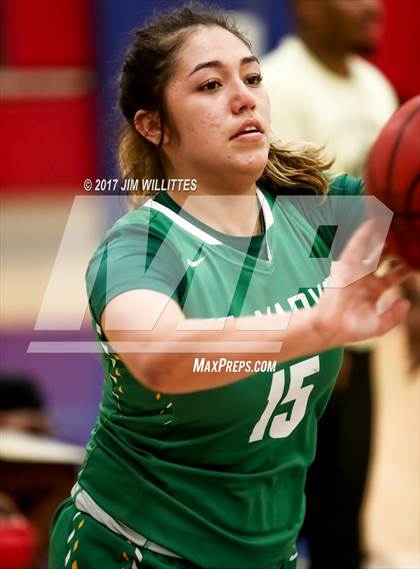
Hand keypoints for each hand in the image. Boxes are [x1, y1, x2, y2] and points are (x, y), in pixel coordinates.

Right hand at [313, 221, 411, 347]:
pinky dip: (363, 236)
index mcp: (375, 290)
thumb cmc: (353, 328)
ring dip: (381, 238)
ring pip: (371, 250)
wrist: (331, 327)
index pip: (395, 274)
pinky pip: (355, 248)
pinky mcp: (345, 267)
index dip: (406, 268)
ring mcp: (355, 271)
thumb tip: (406, 303)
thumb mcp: (380, 325)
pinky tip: (373, 224)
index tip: (417, 260)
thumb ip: (395, 316)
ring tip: (393, 223)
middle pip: (384, 258)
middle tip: (408, 237)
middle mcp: (366, 278)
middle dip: (396, 249)